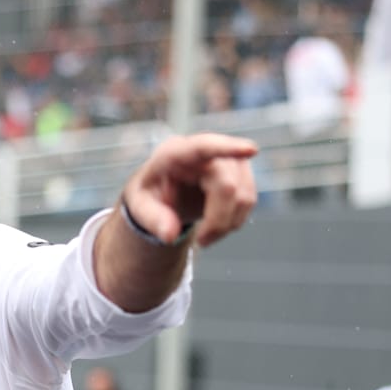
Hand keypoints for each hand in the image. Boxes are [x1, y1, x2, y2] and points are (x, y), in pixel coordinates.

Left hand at [123, 133, 258, 247]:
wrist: (164, 189)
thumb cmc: (151, 192)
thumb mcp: (139, 206)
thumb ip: (152, 220)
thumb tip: (169, 236)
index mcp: (175, 154)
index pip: (203, 147)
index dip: (227, 148)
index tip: (251, 150)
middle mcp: (205, 152)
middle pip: (227, 185)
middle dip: (218, 220)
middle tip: (201, 242)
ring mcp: (228, 159)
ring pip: (244, 195)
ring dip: (228, 224)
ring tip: (205, 237)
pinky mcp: (241, 173)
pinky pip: (248, 200)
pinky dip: (234, 220)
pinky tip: (216, 226)